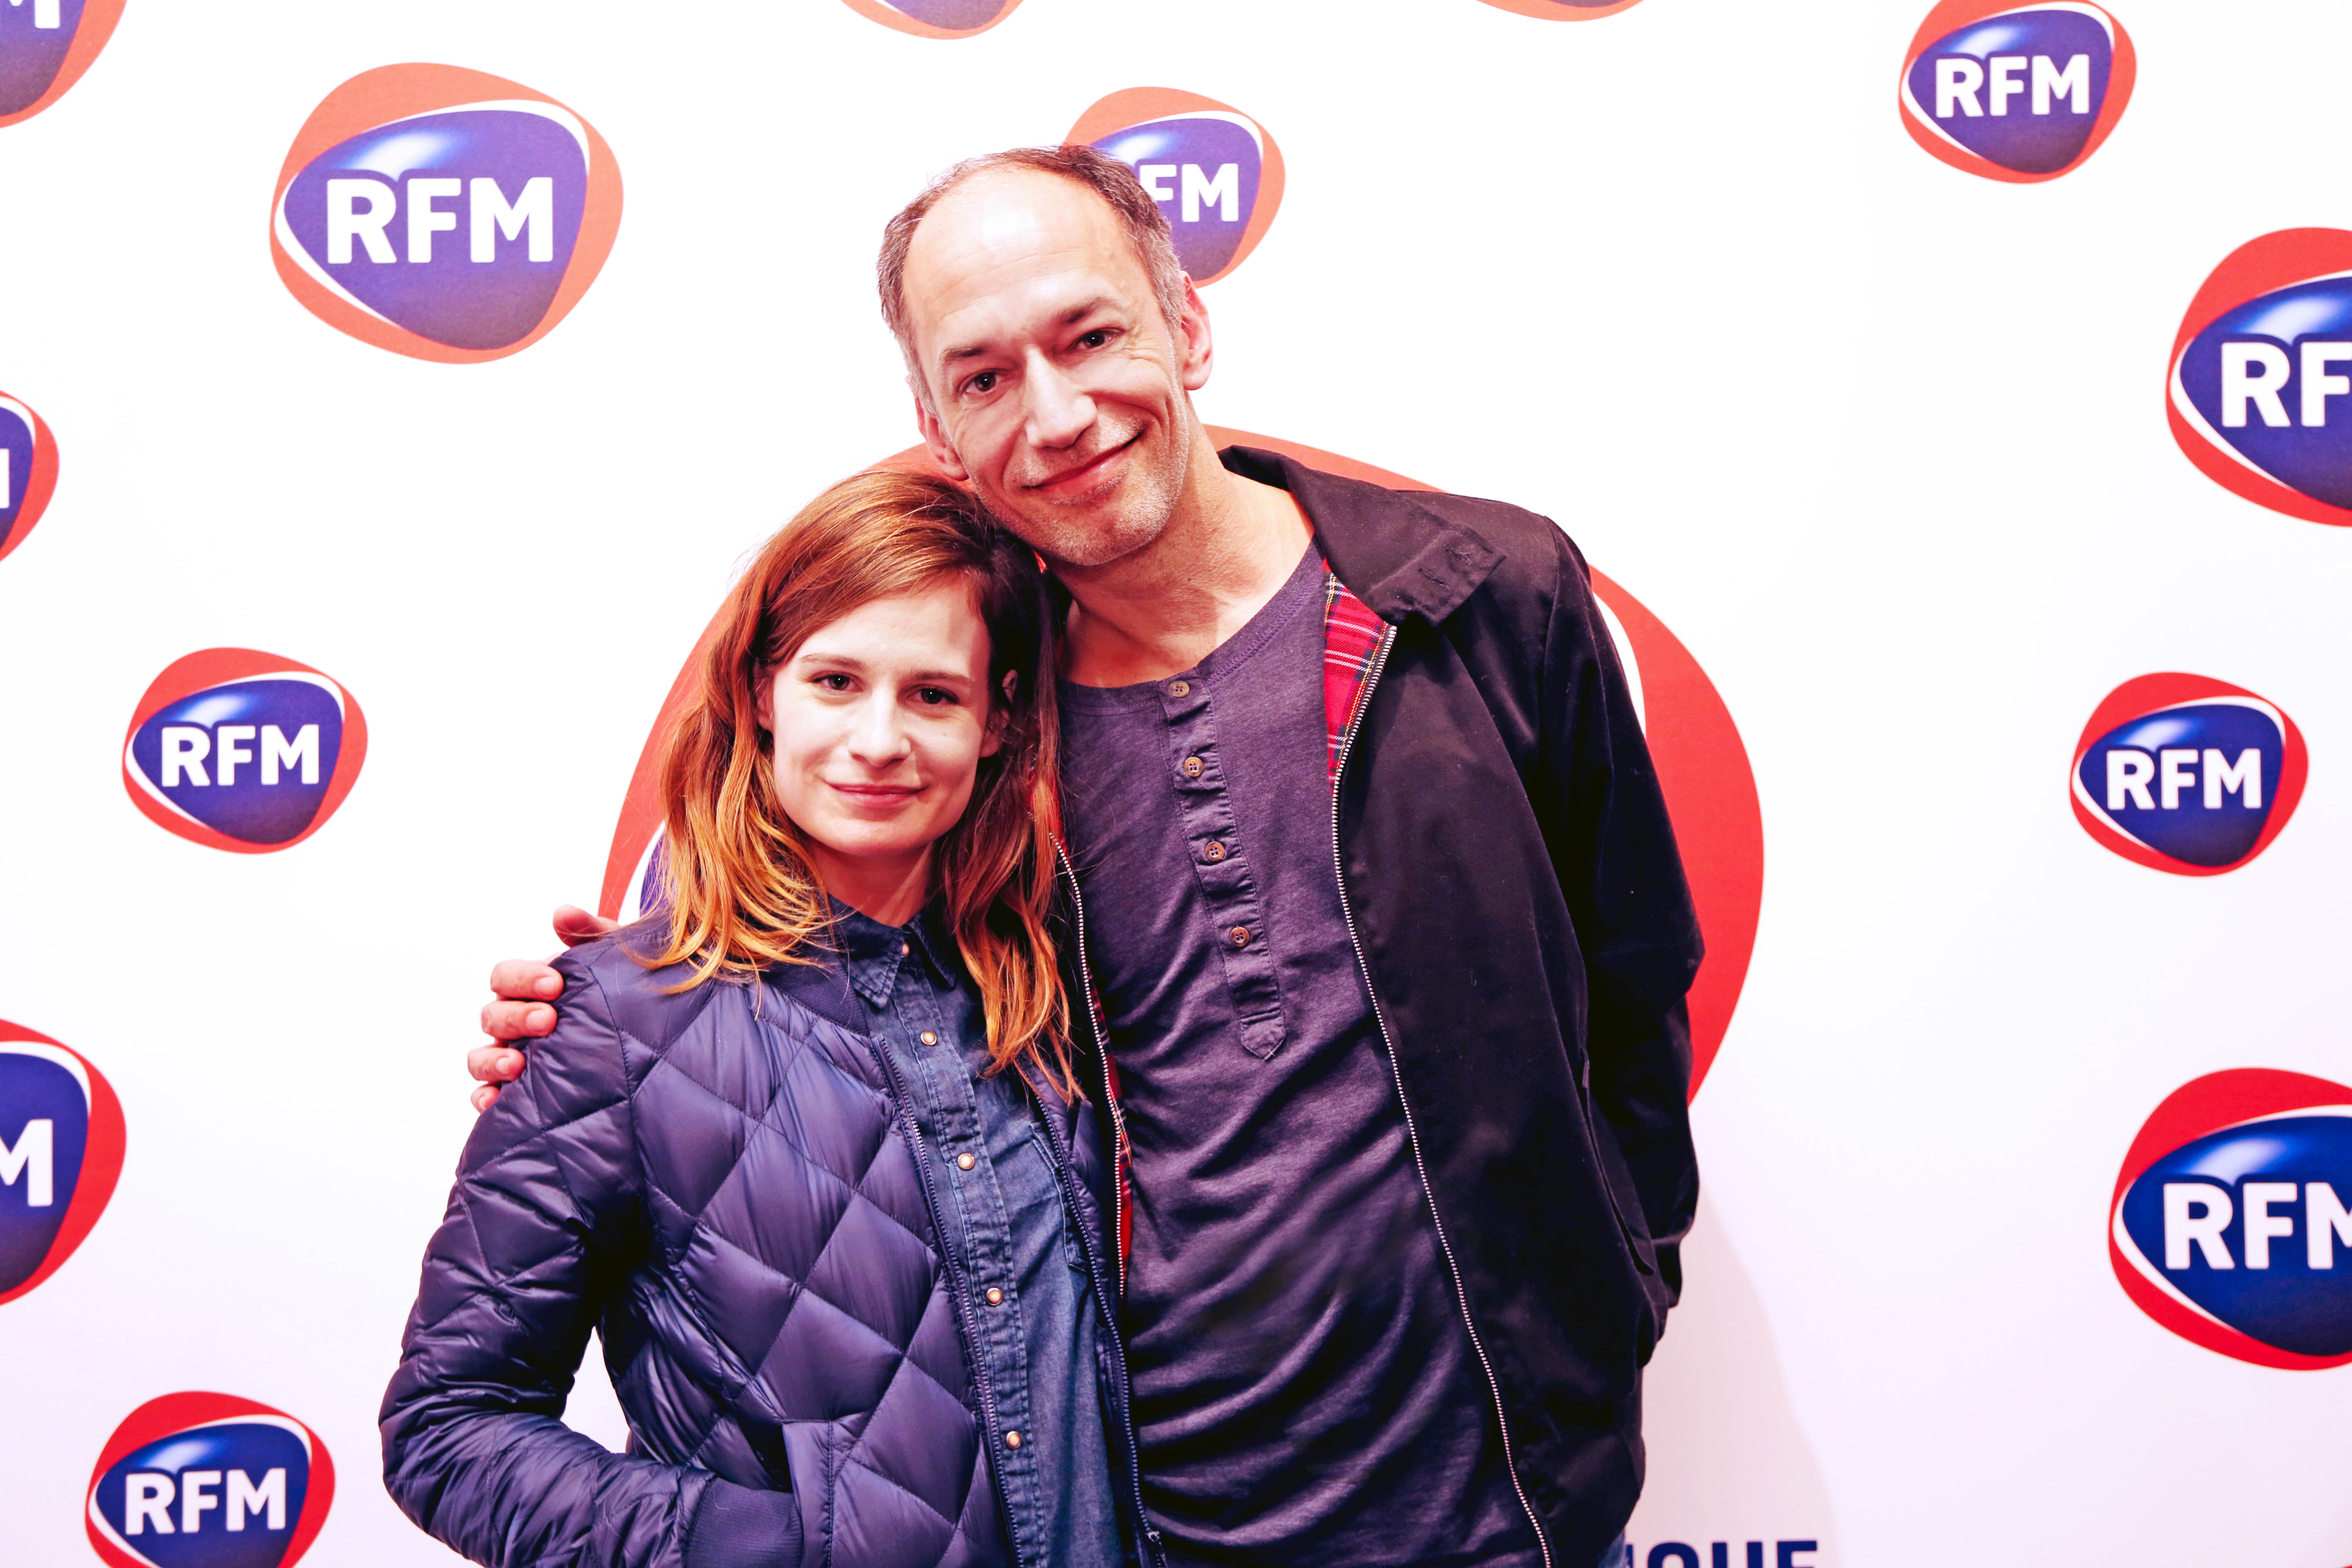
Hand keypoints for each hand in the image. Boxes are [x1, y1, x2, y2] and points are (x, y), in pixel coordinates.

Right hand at [468, 905, 617, 1110]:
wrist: (648, 1040)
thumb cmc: (624, 991)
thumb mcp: (614, 959)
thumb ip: (589, 933)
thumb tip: (562, 913)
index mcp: (529, 988)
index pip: (505, 977)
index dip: (523, 979)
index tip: (555, 984)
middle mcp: (514, 1022)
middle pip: (492, 1016)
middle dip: (516, 1017)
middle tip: (549, 1020)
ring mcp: (511, 1057)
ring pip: (480, 1057)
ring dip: (493, 1060)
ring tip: (517, 1064)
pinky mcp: (516, 1092)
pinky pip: (487, 1097)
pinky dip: (486, 1099)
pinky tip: (497, 1103)